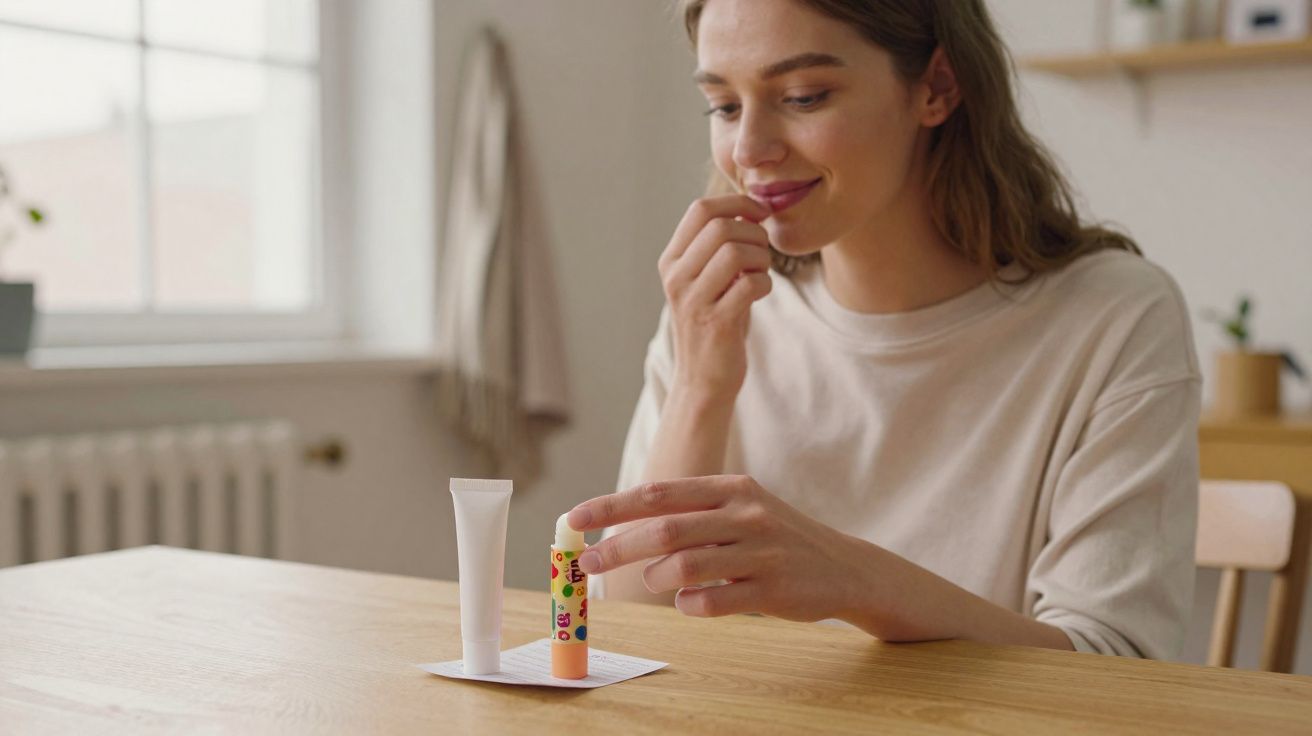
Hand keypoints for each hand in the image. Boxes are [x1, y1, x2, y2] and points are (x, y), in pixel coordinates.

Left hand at [567, 475, 865, 622]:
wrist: (845, 568)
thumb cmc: (776, 540)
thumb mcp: (740, 510)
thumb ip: (689, 515)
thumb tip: (621, 528)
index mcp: (732, 487)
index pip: (659, 493)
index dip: (611, 506)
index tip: (574, 518)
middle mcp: (746, 514)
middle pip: (664, 530)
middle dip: (616, 548)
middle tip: (587, 563)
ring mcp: (761, 553)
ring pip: (684, 567)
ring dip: (656, 579)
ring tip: (657, 581)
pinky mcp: (772, 590)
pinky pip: (710, 603)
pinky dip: (689, 605)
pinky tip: (692, 601)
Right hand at [659, 196, 773, 400]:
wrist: (703, 380)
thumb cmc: (714, 323)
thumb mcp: (707, 280)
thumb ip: (718, 247)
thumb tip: (749, 207)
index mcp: (671, 261)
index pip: (700, 209)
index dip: (737, 202)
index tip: (760, 213)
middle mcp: (676, 277)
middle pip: (720, 227)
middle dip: (754, 233)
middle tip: (762, 252)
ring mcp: (692, 301)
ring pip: (735, 252)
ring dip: (761, 258)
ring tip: (760, 273)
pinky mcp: (715, 323)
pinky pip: (750, 284)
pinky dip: (765, 283)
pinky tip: (760, 293)